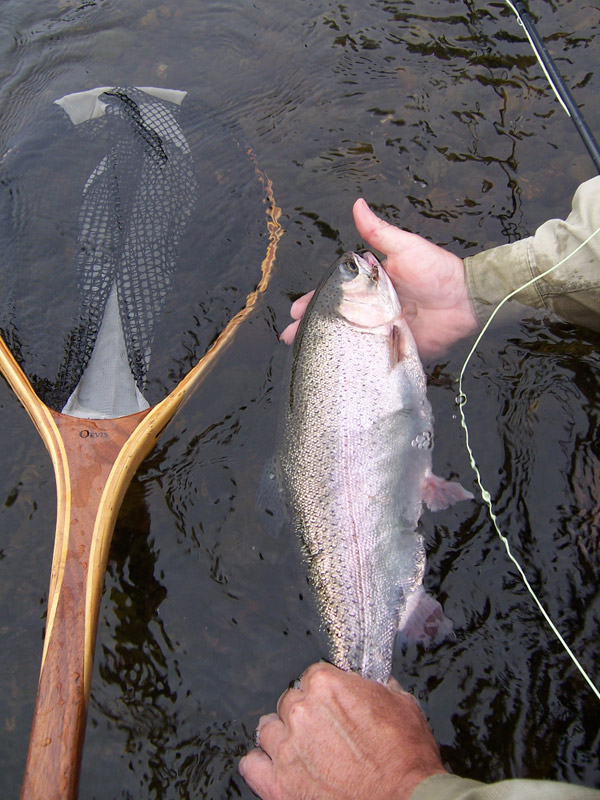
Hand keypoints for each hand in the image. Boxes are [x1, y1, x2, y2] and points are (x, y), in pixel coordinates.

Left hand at [239, 662, 447, 799]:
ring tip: (302, 750)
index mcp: (326, 686)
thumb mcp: (401, 704)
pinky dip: (262, 765)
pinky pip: (252, 765)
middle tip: (326, 732)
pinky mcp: (278, 786)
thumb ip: (375, 686)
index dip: (326, 692)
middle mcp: (301, 713)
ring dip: (283, 736)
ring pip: (267, 730)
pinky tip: (279, 767)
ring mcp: (286, 750)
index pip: (313, 675)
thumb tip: (369, 684)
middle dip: (306, 714)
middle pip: (290, 702)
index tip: (334, 704)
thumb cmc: (406, 759)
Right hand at [281, 199, 478, 357]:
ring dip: (328, 348)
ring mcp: (382, 332)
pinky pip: (372, 358)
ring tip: (306, 357)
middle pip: (337, 321)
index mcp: (371, 287)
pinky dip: (355, 364)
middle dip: (313, 329)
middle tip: (291, 337)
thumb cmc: (436, 271)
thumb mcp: (404, 247)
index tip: (295, 310)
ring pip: (349, 341)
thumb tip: (357, 203)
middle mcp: (373, 311)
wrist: (466, 300)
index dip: (314, 302)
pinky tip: (336, 371)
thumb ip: (378, 231)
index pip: (336, 295)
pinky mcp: (395, 350)